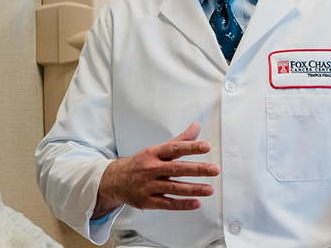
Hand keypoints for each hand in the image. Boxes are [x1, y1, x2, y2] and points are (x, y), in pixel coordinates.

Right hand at [93, 122, 220, 217]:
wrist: (116, 180)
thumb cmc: (141, 164)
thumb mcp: (156, 150)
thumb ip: (179, 141)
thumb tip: (196, 127)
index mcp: (154, 154)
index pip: (174, 148)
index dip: (191, 147)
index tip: (206, 147)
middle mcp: (151, 169)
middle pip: (176, 168)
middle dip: (197, 169)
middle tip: (214, 169)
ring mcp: (149, 186)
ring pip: (173, 188)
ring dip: (193, 189)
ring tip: (210, 189)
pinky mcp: (148, 201)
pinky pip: (167, 204)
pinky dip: (182, 204)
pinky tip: (196, 203)